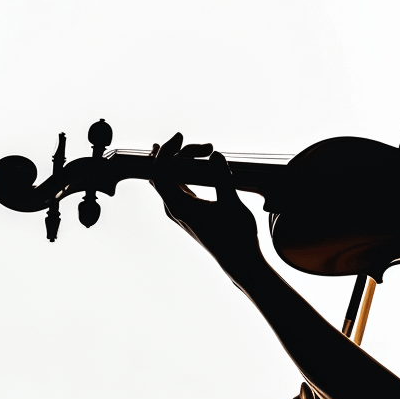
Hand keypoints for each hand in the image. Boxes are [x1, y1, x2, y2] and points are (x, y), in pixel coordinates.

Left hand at [151, 133, 263, 276]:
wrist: (240, 261)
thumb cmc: (236, 236)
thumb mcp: (232, 204)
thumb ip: (222, 178)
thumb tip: (216, 155)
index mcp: (179, 206)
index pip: (159, 172)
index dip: (166, 151)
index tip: (181, 137)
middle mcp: (174, 208)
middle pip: (163, 172)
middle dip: (181, 154)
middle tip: (208, 149)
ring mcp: (180, 211)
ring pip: (169, 179)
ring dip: (182, 163)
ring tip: (200, 150)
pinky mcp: (188, 212)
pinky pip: (177, 186)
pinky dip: (184, 172)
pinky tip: (191, 164)